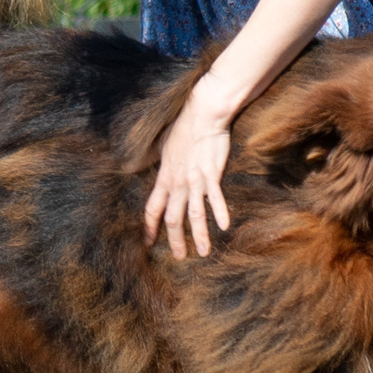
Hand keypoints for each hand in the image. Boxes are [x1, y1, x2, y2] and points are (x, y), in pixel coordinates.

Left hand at [142, 86, 234, 258]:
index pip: (152, 208)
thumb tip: (149, 169)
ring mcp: (195, 180)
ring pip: (194, 214)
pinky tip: (224, 226)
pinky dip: (219, 212)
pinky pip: (215, 197)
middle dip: (174, 241)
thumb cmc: (183, 128)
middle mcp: (177, 183)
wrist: (202, 114)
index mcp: (164, 178)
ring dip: (198, 236)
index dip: (149, 227)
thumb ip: (161, 165)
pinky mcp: (212, 174)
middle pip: (172, 218)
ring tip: (203, 253)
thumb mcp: (164, 147)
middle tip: (179, 257)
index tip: (148, 242)